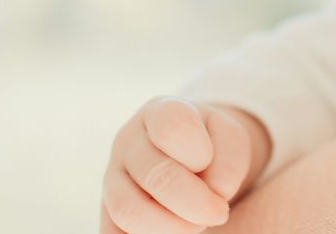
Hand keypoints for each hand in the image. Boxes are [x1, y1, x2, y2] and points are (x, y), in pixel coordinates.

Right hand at [100, 97, 259, 233]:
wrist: (186, 157)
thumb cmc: (211, 144)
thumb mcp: (229, 138)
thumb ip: (230, 159)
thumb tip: (217, 193)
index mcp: (159, 112)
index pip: (171, 126)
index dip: (199, 151)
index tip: (208, 162)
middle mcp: (128, 142)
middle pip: (155, 175)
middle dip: (195, 202)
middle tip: (219, 212)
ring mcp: (111, 177)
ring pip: (129, 211)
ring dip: (172, 227)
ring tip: (198, 225)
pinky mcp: (105, 212)